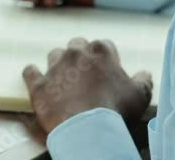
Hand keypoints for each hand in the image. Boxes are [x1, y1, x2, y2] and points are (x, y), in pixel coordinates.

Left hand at [23, 38, 152, 134]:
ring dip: (59, 64)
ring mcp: (55, 67)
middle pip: (77, 45)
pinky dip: (33, 74)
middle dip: (81, 55)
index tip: (106, 70)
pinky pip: (30, 71)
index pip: (104, 45)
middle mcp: (76, 53)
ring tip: (64, 77)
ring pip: (55, 55)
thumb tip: (144, 74)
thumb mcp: (139, 96)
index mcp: (101, 51)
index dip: (106, 58)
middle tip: (85, 73)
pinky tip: (35, 77)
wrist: (88, 129)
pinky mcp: (39, 83)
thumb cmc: (116, 111)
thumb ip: (143, 81)